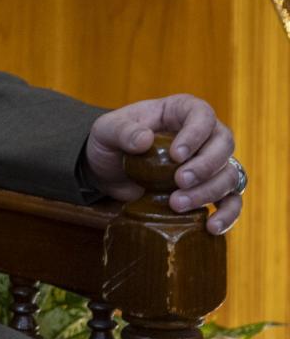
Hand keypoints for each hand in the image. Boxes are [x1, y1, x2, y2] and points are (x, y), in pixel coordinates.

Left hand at [85, 95, 241, 233]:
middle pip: (224, 145)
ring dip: (208, 191)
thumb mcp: (106, 131)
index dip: (196, 134)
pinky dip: (226, 215)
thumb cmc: (110, 142)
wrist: (108, 170)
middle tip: (179, 181)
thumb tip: (144, 140)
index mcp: (181, 111)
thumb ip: (122, 131)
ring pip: (229, 175)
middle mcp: (204, 135)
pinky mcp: (208, 190)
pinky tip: (211, 227)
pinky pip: (230, 202)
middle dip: (206, 166)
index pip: (203, 115)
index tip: (176, 154)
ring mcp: (210, 163)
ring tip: (177, 204)